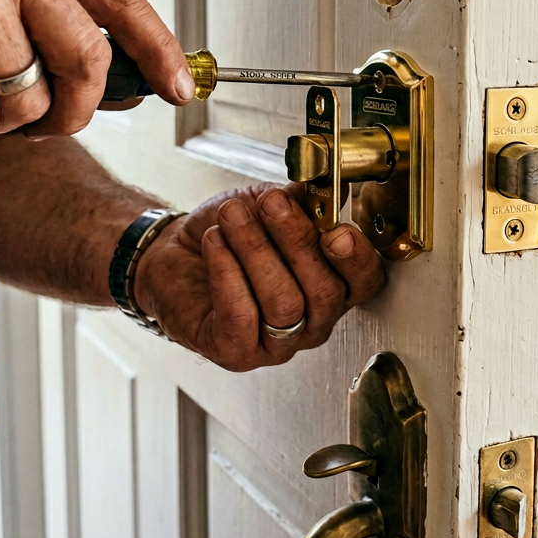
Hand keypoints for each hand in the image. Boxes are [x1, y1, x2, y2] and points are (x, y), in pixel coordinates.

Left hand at [133, 183, 386, 371]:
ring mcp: (277, 344)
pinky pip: (240, 316)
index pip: (364, 282)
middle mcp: (312, 321)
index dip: (356, 259)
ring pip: (283, 304)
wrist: (173, 256)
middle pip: (324, 292)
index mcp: (332, 286)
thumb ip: (302, 199)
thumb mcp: (267, 206)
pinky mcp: (236, 352)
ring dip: (255, 251)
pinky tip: (215, 243)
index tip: (336, 229)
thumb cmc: (226, 236)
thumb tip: (328, 184)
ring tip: (231, 217)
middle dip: (297, 242)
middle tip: (270, 204)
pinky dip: (227, 273)